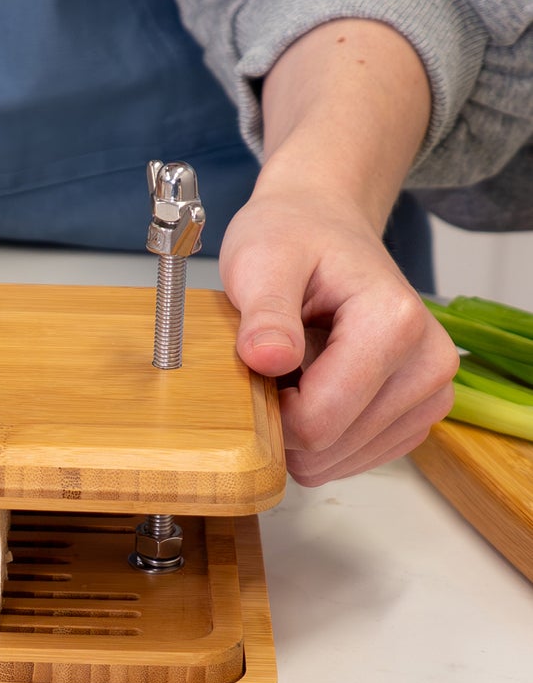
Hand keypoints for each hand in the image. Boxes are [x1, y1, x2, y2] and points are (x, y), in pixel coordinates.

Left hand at [220, 189, 456, 484]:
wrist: (324, 224)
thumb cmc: (293, 238)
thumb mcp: (261, 261)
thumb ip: (264, 313)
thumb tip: (267, 360)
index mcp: (395, 324)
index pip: (319, 421)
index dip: (268, 412)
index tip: (251, 371)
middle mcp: (429, 362)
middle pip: (331, 446)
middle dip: (284, 420)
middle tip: (271, 364)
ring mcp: (431, 391)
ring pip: (341, 459)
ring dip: (303, 426)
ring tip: (295, 368)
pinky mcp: (420, 411)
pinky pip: (356, 456)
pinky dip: (324, 432)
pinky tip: (313, 384)